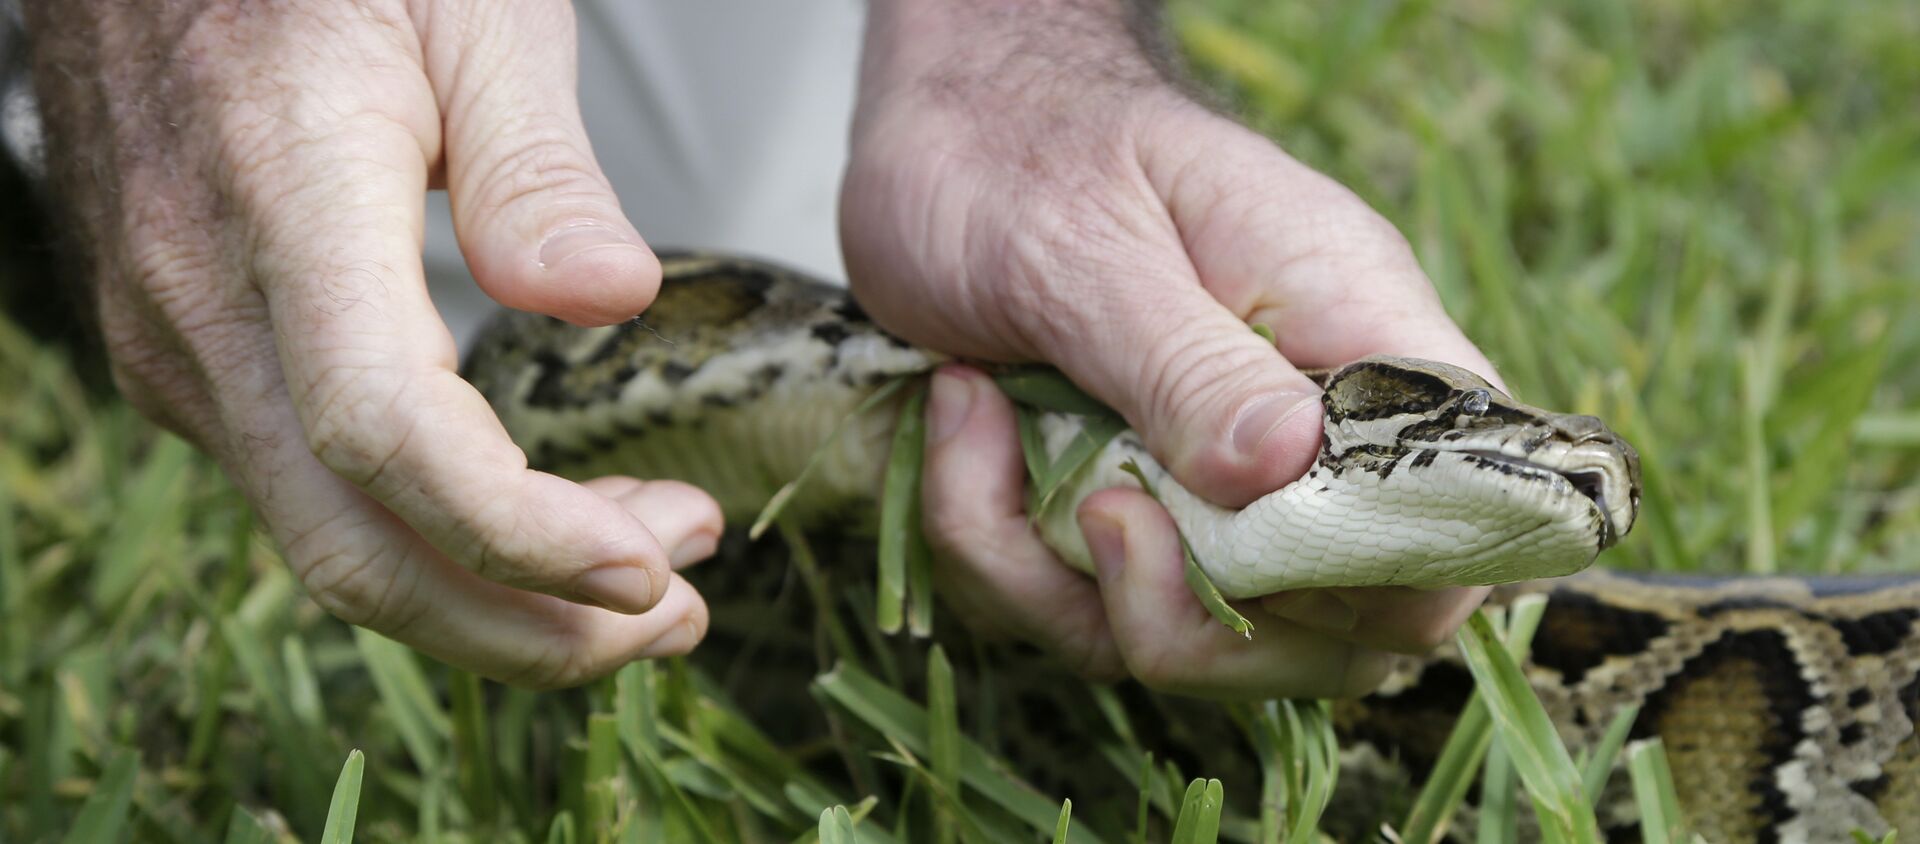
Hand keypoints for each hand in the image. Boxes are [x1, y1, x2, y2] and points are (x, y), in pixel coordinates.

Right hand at [24, 0, 718, 686]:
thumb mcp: (473, 13)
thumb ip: (538, 167)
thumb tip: (614, 300)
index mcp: (285, 202)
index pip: (387, 432)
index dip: (519, 532)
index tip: (646, 569)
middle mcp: (203, 304)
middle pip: (356, 548)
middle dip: (528, 626)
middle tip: (679, 618)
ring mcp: (178, 346)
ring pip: (334, 541)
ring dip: (496, 591)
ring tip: (649, 570)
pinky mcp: (189, 360)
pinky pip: (312, 492)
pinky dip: (436, 536)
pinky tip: (542, 513)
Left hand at [842, 0, 1500, 697]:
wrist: (940, 126)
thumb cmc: (1028, 152)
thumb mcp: (1089, 247)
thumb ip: (1188, 362)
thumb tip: (1289, 468)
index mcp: (1352, 330)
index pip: (1458, 497)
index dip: (1387, 575)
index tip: (1239, 550)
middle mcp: (1304, 427)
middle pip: (1340, 628)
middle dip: (1191, 621)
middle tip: (1090, 512)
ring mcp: (1213, 487)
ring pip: (1200, 639)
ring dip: (1053, 579)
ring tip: (977, 422)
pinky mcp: (1127, 520)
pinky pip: (1083, 614)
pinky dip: (997, 551)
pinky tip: (959, 423)